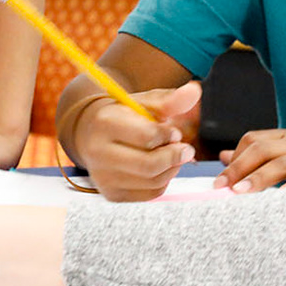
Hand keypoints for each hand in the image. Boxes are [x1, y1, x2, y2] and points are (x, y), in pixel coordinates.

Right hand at [72, 82, 201, 200]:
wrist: (92, 134)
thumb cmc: (122, 116)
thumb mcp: (144, 102)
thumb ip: (170, 99)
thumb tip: (194, 91)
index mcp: (105, 122)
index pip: (147, 137)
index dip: (169, 135)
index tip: (175, 133)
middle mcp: (98, 152)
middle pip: (149, 165)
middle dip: (175, 157)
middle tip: (186, 150)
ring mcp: (103, 177)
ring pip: (153, 182)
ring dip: (171, 168)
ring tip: (171, 155)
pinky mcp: (112, 194)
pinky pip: (150, 194)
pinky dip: (163, 181)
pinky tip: (159, 168)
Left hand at [215, 117, 285, 191]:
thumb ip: (262, 150)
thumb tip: (225, 156)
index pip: (254, 139)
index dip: (236, 158)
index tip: (219, 181)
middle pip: (262, 149)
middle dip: (238, 168)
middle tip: (220, 188)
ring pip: (282, 162)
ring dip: (258, 178)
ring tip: (240, 194)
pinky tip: (281, 202)